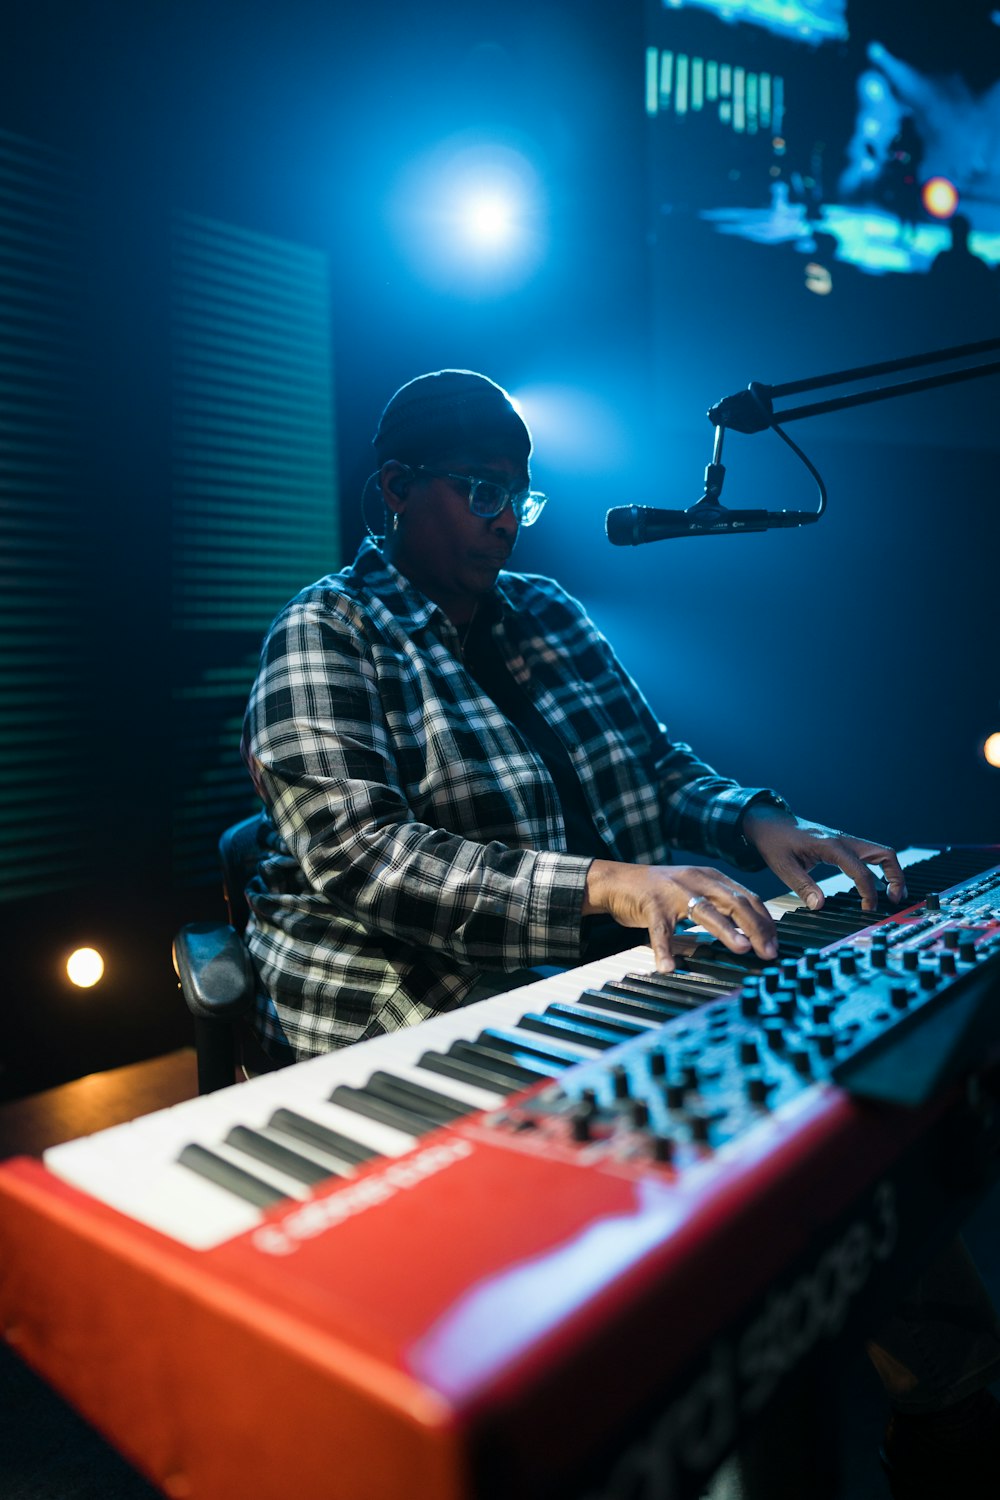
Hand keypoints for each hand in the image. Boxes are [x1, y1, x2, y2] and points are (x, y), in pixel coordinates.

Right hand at [583, 859, 777, 972]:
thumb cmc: (660, 891)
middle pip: (734, 902)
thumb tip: (749, 936)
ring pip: (705, 911)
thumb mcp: (695, 892)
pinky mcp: (651, 904)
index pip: (747, 897)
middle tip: (769, 951)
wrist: (617, 880)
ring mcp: (673, 892)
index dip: (765, 921)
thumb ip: (719, 908)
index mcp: (711, 878)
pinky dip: (664, 950)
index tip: (775, 943)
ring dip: (726, 931)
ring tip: (742, 948)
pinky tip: (668, 966)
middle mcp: (697, 880)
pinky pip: (660, 930)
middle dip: (756, 927)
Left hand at [741, 805, 907, 912]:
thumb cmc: (774, 841)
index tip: (868, 908)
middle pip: (884, 853)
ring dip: (891, 871)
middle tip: (895, 899)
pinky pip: (868, 854)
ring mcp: (844, 840)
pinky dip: (878, 868)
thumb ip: (803, 886)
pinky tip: (874, 884)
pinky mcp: (842, 844)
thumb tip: (820, 905)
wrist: (768, 822)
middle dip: (896, 876)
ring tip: (892, 894)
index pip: (860, 870)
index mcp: (830, 845)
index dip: (869, 892)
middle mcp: (842, 840)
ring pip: (880, 852)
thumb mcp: (783, 867)